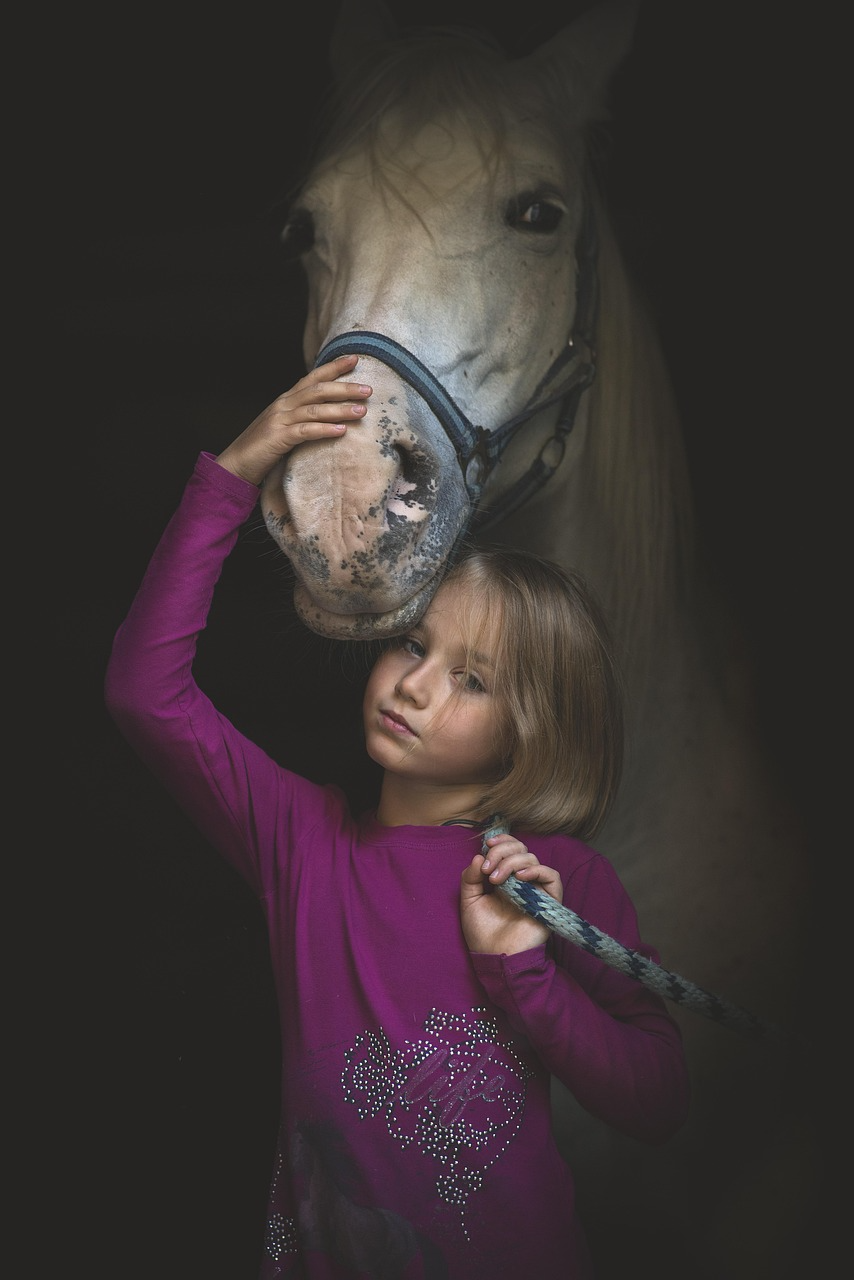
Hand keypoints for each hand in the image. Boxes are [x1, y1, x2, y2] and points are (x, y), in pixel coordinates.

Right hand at [215, 355, 371, 485]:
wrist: (237, 463)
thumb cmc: (264, 447)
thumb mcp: (285, 425)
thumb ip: (302, 416)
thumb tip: (329, 413)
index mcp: (287, 399)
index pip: (313, 378)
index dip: (333, 367)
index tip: (355, 359)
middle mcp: (284, 404)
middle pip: (318, 390)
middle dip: (345, 388)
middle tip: (368, 389)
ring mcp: (280, 420)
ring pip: (315, 409)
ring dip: (340, 409)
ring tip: (362, 410)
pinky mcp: (278, 438)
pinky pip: (305, 431)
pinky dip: (324, 430)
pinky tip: (341, 431)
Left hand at [460, 833, 562, 954]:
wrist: (495, 958)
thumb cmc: (482, 933)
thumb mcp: (469, 901)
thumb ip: (470, 877)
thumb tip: (478, 856)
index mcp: (504, 879)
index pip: (510, 849)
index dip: (501, 841)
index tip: (487, 845)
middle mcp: (521, 881)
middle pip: (520, 849)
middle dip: (502, 852)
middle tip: (487, 868)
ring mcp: (535, 890)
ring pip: (532, 859)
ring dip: (511, 862)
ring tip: (496, 880)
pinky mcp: (548, 901)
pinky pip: (551, 876)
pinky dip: (536, 870)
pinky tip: (520, 878)